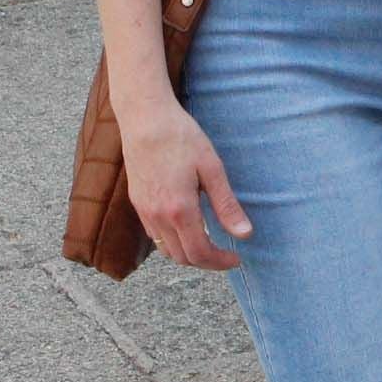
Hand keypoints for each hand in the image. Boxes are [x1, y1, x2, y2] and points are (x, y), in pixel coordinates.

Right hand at [124, 95, 254, 268]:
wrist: (144, 118)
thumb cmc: (181, 137)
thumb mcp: (211, 169)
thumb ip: (226, 205)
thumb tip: (245, 235)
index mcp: (179, 210)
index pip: (199, 253)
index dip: (220, 262)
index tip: (236, 258)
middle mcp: (158, 216)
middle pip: (182, 257)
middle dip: (206, 262)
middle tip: (226, 254)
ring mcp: (144, 211)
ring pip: (166, 250)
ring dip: (188, 253)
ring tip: (209, 242)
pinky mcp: (137, 202)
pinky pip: (155, 235)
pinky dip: (172, 241)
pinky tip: (187, 227)